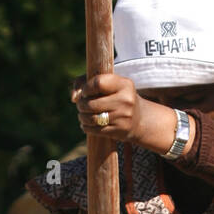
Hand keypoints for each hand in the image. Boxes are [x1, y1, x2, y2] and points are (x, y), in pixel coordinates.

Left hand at [71, 74, 185, 153]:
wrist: (140, 120)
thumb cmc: (118, 97)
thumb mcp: (109, 84)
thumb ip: (85, 82)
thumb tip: (73, 97)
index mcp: (124, 84)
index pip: (98, 83)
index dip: (86, 88)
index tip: (85, 92)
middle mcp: (126, 100)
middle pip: (92, 103)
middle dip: (81, 105)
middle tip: (81, 105)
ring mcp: (123, 117)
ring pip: (93, 118)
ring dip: (82, 117)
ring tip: (82, 115)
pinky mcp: (120, 131)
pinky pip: (96, 130)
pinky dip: (86, 127)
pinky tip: (86, 124)